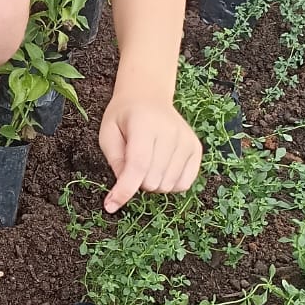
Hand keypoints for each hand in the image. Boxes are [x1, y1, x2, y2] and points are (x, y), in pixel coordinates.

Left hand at [99, 94, 201, 213]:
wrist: (148, 97)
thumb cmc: (124, 117)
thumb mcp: (108, 134)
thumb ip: (115, 161)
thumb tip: (123, 191)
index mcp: (145, 124)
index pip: (137, 165)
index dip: (124, 190)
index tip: (110, 206)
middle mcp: (171, 131)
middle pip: (151, 180)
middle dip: (137, 182)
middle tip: (132, 164)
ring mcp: (187, 140)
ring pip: (167, 185)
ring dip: (152, 183)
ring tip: (147, 163)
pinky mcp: (196, 148)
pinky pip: (184, 184)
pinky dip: (169, 184)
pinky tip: (161, 169)